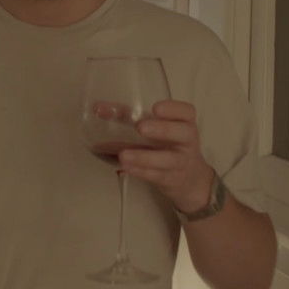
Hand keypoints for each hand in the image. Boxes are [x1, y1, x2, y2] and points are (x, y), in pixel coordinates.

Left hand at [118, 99, 214, 213]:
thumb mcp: (156, 127)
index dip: (173, 109)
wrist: (191, 179)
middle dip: (162, 130)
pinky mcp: (171, 180)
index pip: (187, 112)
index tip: (155, 108)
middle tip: (140, 127)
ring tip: (123, 155)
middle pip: (182, 133)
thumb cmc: (167, 143)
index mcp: (184, 122)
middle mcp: (187, 141)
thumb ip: (129, 116)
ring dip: (144, 157)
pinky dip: (141, 172)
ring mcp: (181, 162)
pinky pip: (157, 176)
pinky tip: (126, 168)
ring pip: (167, 159)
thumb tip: (97, 108)